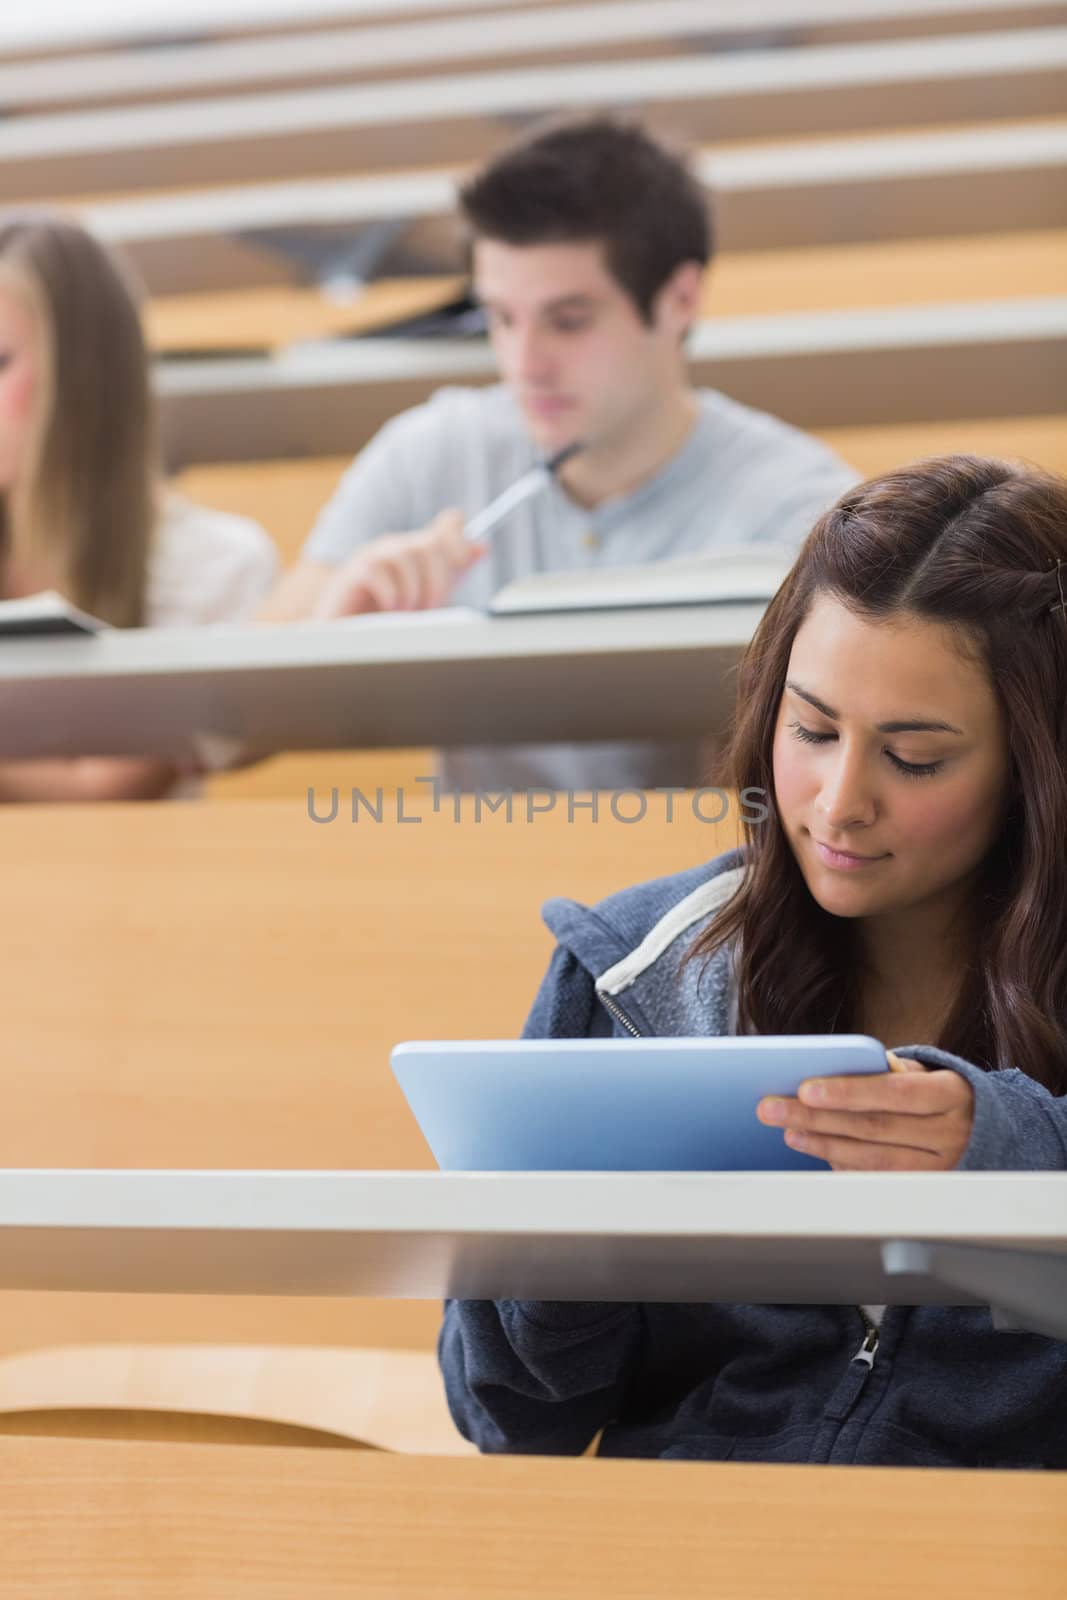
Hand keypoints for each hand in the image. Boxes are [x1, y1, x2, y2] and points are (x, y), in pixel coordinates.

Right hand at [313, 510, 485, 616]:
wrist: (347, 637)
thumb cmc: (387, 619)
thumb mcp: (428, 595)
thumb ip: (452, 571)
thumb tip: (482, 545)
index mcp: (418, 550)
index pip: (449, 525)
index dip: (459, 540)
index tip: (463, 563)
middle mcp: (396, 546)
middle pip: (430, 544)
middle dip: (438, 580)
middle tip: (431, 607)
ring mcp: (373, 555)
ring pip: (406, 555)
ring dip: (413, 590)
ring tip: (406, 612)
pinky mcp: (353, 572)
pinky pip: (378, 571)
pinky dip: (391, 594)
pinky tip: (389, 609)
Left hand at [756, 1051, 974, 1170]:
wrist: (987, 1133)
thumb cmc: (940, 1095)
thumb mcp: (928, 1074)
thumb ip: (892, 1070)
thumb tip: (845, 1066)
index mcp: (952, 1094)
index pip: (895, 1093)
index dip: (849, 1092)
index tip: (805, 1087)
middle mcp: (950, 1134)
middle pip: (874, 1127)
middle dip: (818, 1117)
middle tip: (773, 1108)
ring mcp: (940, 1168)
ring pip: (873, 1158)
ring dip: (823, 1144)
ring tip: (788, 1130)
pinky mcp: (925, 1191)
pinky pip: (876, 1180)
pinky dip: (841, 1165)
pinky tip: (815, 1150)